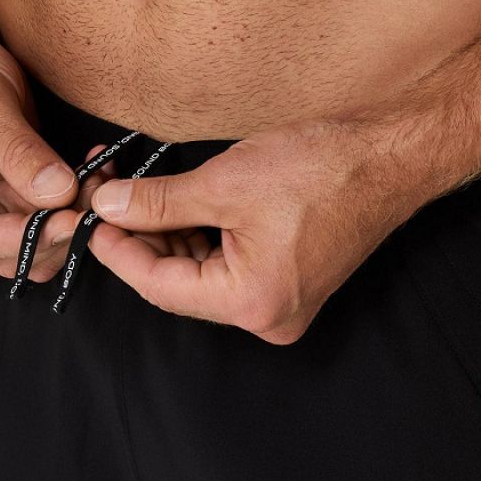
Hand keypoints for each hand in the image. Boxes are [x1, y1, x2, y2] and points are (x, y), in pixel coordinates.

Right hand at [0, 28, 89, 280]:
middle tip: (96, 203)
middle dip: (55, 235)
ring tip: (98, 185)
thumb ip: (19, 152)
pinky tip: (93, 181)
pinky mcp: (3, 207)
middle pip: (6, 256)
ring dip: (69, 226)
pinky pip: (43, 225)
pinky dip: (70, 210)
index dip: (29, 239)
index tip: (73, 222)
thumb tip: (59, 194)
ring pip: (32, 249)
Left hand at [89, 119, 412, 343]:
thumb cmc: (323, 171)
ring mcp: (278, 307)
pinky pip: (225, 274)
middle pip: (179, 286)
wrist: (389, 161)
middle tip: (110, 200)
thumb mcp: (225, 183)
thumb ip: (158, 202)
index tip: (91, 221)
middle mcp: (265, 319)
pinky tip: (176, 211)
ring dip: (168, 240)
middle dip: (141, 242)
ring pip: (200, 279)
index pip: (160, 288)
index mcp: (251, 303)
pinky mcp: (284, 289)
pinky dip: (198, 244)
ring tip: (137, 198)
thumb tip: (109, 207)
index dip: (118, 253)